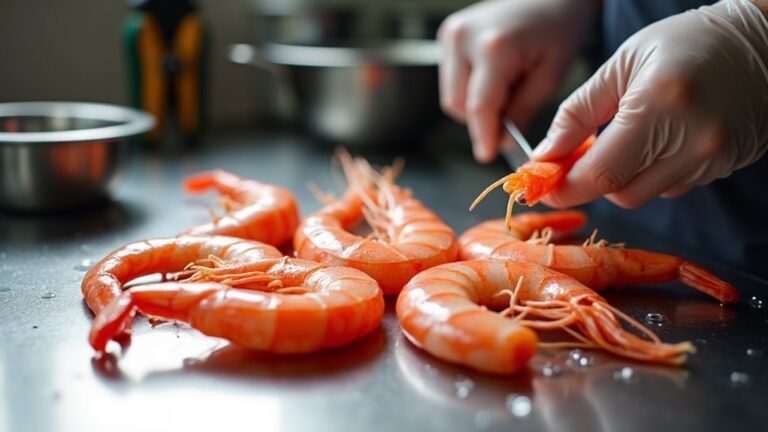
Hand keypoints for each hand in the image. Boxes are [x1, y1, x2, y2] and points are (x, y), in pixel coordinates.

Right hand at [437, 0, 597, 162]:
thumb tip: (502, 142)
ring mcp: (451, 34)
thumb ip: (523, 110)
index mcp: (493, 48)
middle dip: (481, 121)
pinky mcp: (447, 34)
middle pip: (457, 105)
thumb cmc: (558, 27)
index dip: (483, 137)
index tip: (488, 155)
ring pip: (450, 95)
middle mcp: (463, 38)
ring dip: (474, 106)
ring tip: (506, 90)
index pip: (479, 108)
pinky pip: (450, 79)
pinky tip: (494, 78)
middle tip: (511, 118)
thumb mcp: (550, 75)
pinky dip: (469, 89)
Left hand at [534, 0, 767, 208]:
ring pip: (646, 194)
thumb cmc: (685, 42)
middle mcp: (691, 139)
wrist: (760, 40)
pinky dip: (653, 171)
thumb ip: (577, 113)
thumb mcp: (621, 65)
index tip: (543, 185)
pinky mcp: (726, 166)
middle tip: (579, 156)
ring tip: (628, 136)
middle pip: (620, 194)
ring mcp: (713, 157)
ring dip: (624, 176)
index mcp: (658, 105)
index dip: (565, 186)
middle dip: (592, 181)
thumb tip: (544, 155)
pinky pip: (673, 186)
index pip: (600, 173)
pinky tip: (660, 140)